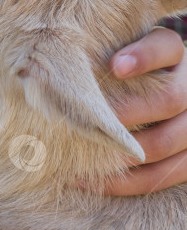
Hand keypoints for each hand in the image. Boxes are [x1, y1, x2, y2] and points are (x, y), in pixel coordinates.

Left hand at [80, 27, 186, 195]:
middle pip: (169, 98)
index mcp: (174, 54)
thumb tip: (56, 66)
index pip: (166, 47)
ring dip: (122, 152)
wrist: (154, 97)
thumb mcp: (120, 52)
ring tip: (81, 153)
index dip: (143, 57)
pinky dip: (129, 182)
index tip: (114, 66)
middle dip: (126, 112)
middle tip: (86, 120)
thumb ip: (103, 52)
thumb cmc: (121, 70)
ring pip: (166, 142)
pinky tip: (94, 180)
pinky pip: (167, 174)